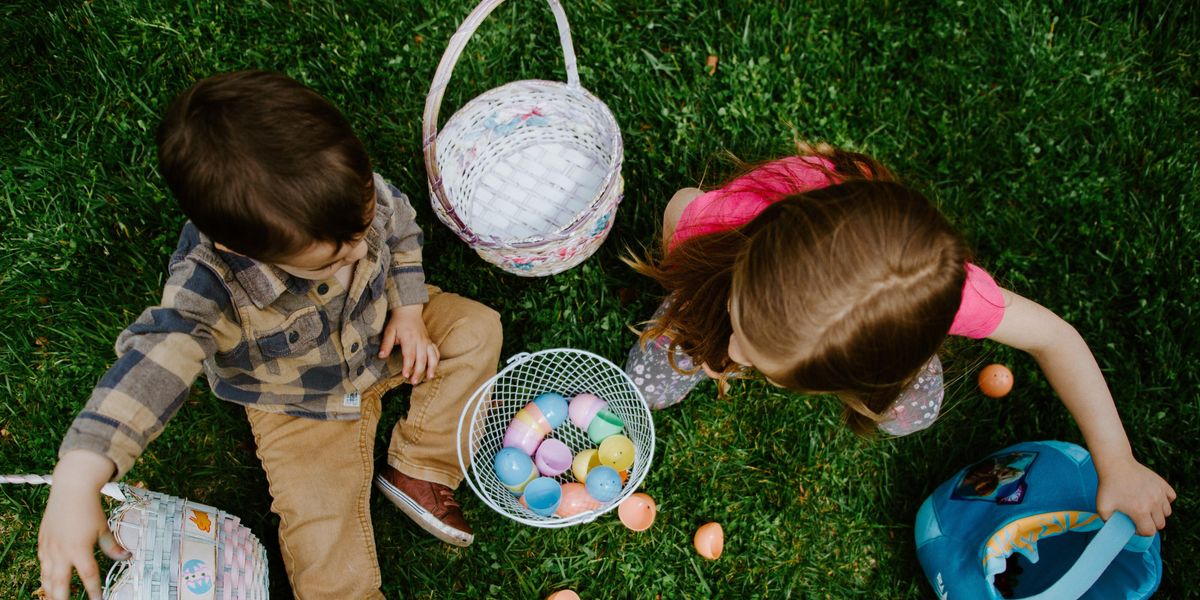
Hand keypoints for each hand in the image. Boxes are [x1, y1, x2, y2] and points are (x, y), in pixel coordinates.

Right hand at [38, 451, 129, 599]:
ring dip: (51, 590)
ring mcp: (49, 547)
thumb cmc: (90, 508)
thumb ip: (112, 546)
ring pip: (47, 577)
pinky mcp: (42, 542)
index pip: (88, 576)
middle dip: (63, 598)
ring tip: (55, 599)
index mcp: (79, 549)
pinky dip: (44, 575)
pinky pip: (42, 564)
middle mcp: (61, 551)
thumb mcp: (104, 528)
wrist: (71, 489)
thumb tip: (125, 557)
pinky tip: (47, 581)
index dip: (93, 591)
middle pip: (60, 583)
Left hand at [379, 304, 438, 383]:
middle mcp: (420, 341)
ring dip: (431, 367)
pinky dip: (436, 361)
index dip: (408, 366)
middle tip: (414, 382)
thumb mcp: (389, 331)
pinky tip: (434, 369)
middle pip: (421, 359)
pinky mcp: (430, 341)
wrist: (409, 310)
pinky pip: (436, 352)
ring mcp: (426, 341)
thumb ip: (386, 344)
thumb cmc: (398, 322)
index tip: (405, 375)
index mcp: (409, 338)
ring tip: (429, 377)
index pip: (410, 355)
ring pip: (432, 356)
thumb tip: (381, 356)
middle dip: (419, 371)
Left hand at [1095, 456, 1175, 535]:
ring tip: (1147, 508)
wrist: (1116, 464)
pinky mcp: (1162, 484)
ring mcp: (1160, 493)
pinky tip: (1154, 498)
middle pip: (1160, 524)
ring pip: (1167, 512)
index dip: (1141, 532)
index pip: (1149, 531)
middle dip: (1150, 524)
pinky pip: (1171, 497)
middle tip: (1140, 518)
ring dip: (1158, 513)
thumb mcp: (1102, 507)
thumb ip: (1107, 521)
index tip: (1134, 526)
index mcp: (1140, 511)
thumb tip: (1114, 528)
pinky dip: (1165, 500)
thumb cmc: (1108, 486)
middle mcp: (1153, 503)